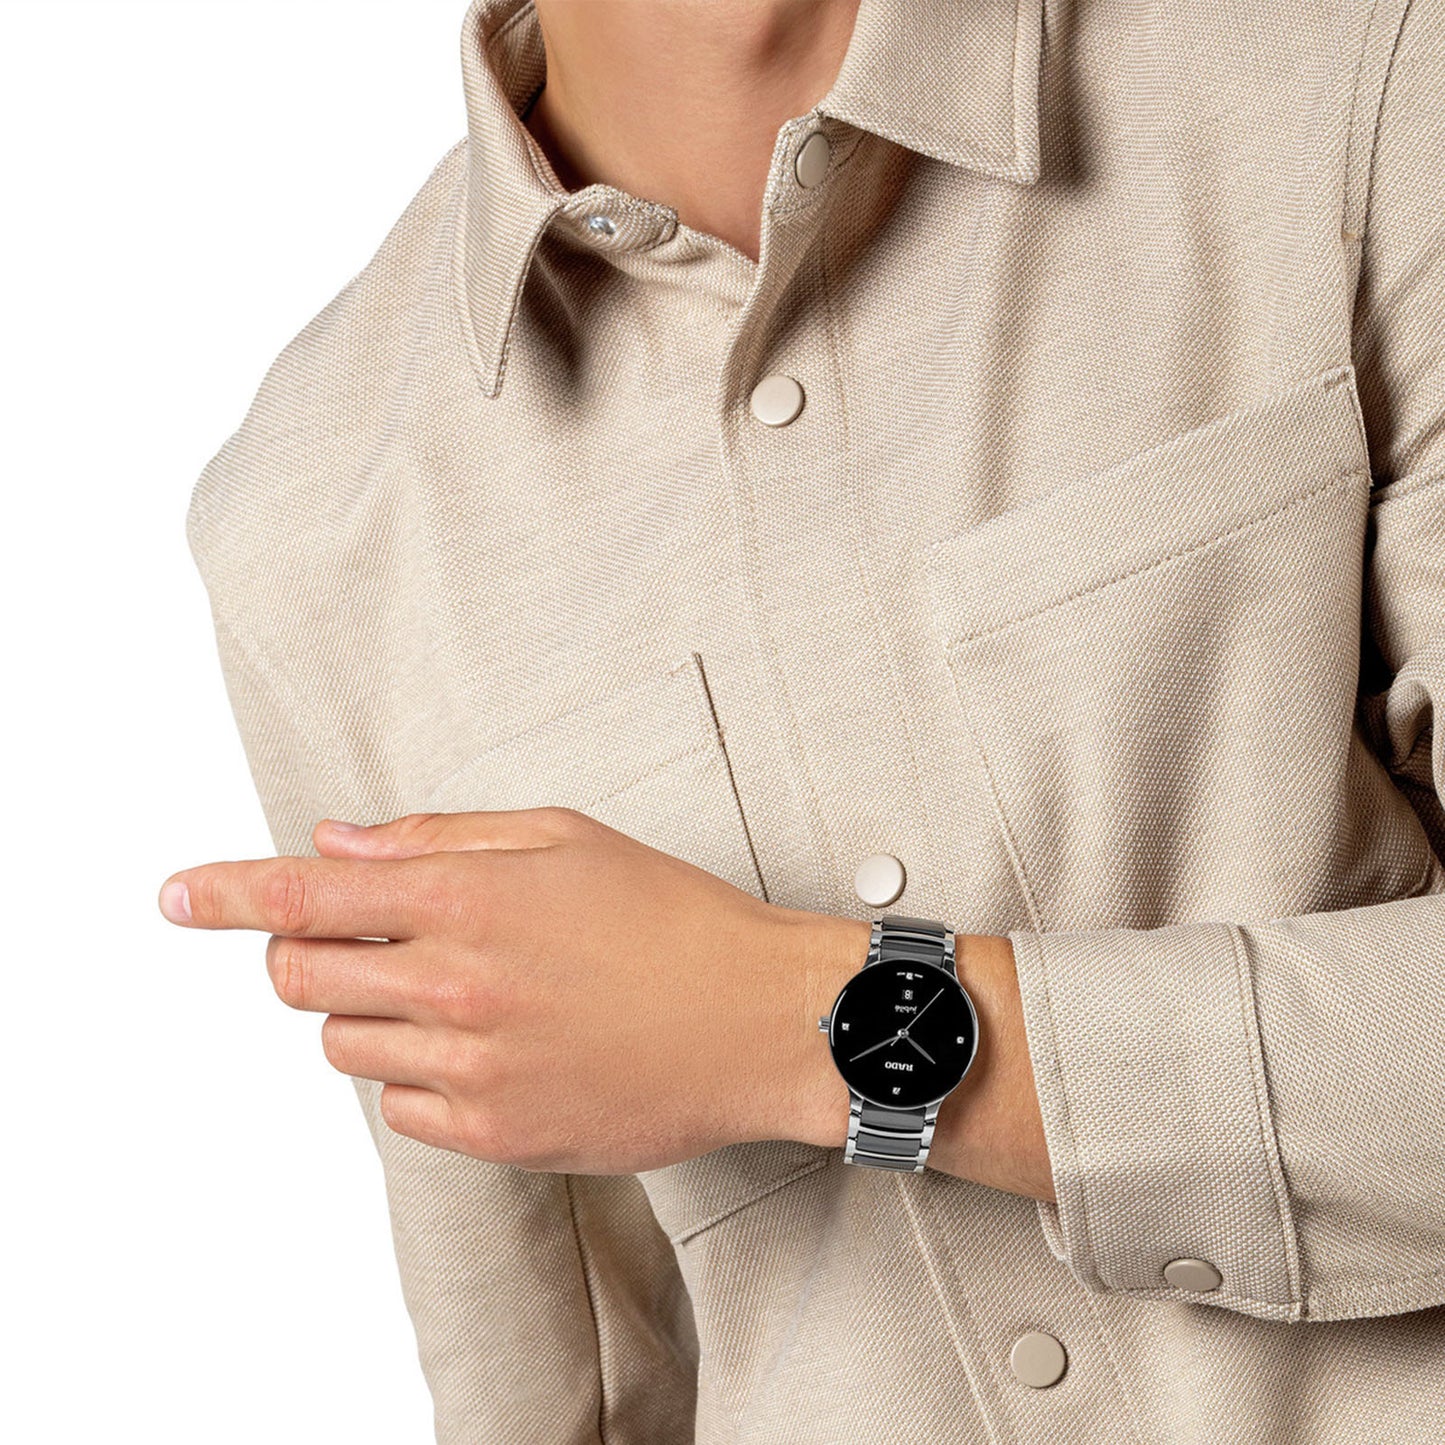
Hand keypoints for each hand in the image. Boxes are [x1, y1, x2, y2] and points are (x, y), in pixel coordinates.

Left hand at [156, 806, 868, 1173]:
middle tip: (370, 940)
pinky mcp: (498, 1134)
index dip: (224, 893)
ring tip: (459, 993)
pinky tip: (489, 1047)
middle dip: (308, 952)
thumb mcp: (565, 839)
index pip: (303, 895)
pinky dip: (418, 1076)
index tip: (176, 897)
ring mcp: (474, 1068)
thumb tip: (340, 843)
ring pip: (345, 1046)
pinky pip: (400, 1110)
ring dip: (371, 1013)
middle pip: (300, 978)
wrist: (760, 1019)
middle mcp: (456, 986)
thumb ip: (441, 837)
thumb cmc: (672, 918)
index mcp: (466, 899)